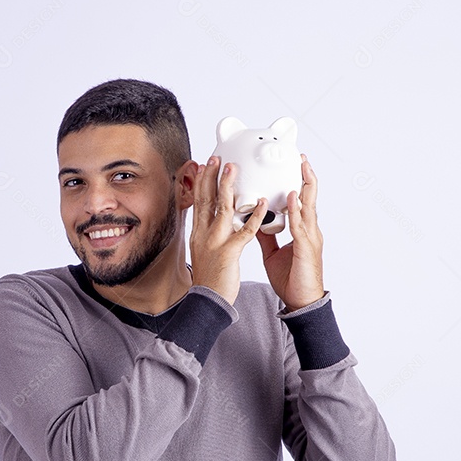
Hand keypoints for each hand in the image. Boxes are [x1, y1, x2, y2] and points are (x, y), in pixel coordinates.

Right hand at [189, 156, 268, 304]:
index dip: (200, 182)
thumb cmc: (210, 279)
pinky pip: (244, 231)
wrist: (208, 302)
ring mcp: (215, 242)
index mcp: (198, 234)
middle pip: (206, 199)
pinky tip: (262, 204)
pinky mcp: (229, 252)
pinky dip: (254, 216)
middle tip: (217, 158)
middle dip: (210, 176)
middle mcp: (203, 234)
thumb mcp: (204, 251)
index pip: (198, 202)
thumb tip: (210, 221)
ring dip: (228, 186)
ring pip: (221, 208)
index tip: (203, 166)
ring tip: (233, 169)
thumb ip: (208, 234)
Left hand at [256, 154, 324, 310]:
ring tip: (301, 168)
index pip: (300, 201)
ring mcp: (310, 239)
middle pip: (309, 198)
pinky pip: (301, 226)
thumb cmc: (291, 278)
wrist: (301, 302)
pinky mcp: (307, 249)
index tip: (295, 165)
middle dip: (306, 177)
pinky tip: (292, 199)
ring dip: (304, 187)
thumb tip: (255, 221)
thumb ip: (266, 235)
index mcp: (302, 230)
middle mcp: (309, 231)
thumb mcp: (273, 252)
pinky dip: (297, 211)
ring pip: (309, 208)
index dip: (298, 183)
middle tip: (301, 157)